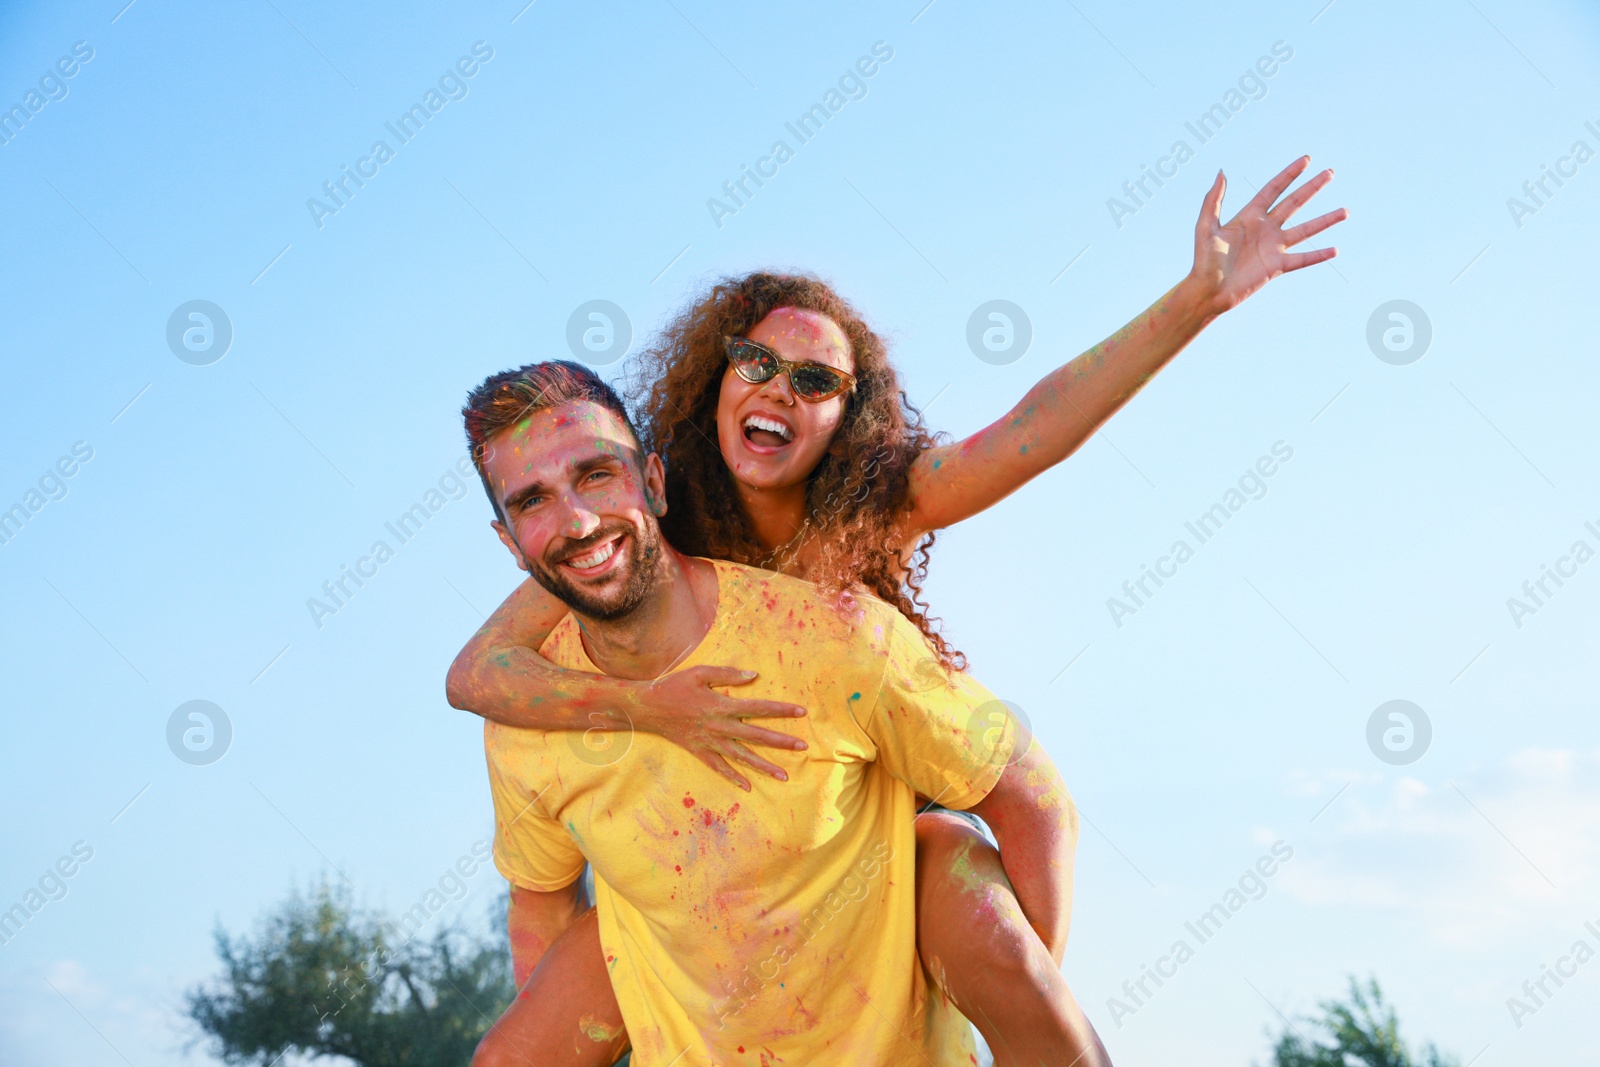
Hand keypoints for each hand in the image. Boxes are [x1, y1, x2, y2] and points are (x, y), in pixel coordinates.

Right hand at [638, 666, 807, 791]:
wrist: (648, 708)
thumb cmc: (674, 686)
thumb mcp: (700, 673)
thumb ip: (728, 674)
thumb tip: (753, 675)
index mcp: (723, 706)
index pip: (759, 708)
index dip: (781, 710)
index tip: (801, 711)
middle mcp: (720, 727)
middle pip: (757, 736)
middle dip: (781, 742)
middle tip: (803, 747)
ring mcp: (710, 743)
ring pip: (742, 757)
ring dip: (764, 767)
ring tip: (784, 776)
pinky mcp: (700, 752)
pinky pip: (719, 768)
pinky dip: (733, 777)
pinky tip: (748, 786)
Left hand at [1190, 155, 1347, 314]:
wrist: (1208, 290)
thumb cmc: (1204, 260)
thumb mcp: (1205, 227)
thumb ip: (1213, 200)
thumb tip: (1221, 172)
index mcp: (1249, 216)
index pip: (1273, 189)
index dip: (1289, 174)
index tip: (1306, 160)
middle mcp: (1265, 229)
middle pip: (1294, 203)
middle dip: (1312, 188)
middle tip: (1330, 173)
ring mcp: (1273, 247)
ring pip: (1305, 230)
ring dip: (1325, 220)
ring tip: (1345, 211)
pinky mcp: (1277, 266)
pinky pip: (1302, 259)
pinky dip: (1318, 255)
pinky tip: (1335, 250)